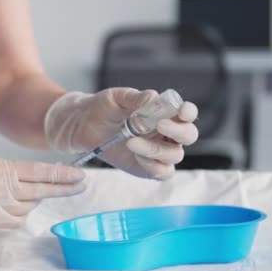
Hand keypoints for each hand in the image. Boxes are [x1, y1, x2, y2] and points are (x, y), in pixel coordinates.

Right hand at [0, 145, 85, 228]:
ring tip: (27, 192)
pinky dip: (18, 215)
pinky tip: (16, 206)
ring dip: (32, 201)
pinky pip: (11, 221)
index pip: (39, 172)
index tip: (79, 176)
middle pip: (38, 191)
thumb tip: (36, 186)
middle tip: (79, 185)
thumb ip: (11, 173)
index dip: (61, 175)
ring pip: (26, 208)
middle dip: (61, 188)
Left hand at [44, 88, 198, 178]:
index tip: (182, 111)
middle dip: (178, 131)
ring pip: (174, 155)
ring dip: (156, 149)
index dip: (188, 112)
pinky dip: (153, 166)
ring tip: (131, 141)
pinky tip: (136, 155)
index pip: (186, 114)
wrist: (83, 125)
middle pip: (188, 136)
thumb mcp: (116, 98)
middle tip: (159, 125)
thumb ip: (135, 98)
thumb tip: (153, 97)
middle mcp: (165, 133)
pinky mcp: (147, 168)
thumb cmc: (102, 108)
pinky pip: (162, 172)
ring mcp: (157, 152)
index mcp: (163, 113)